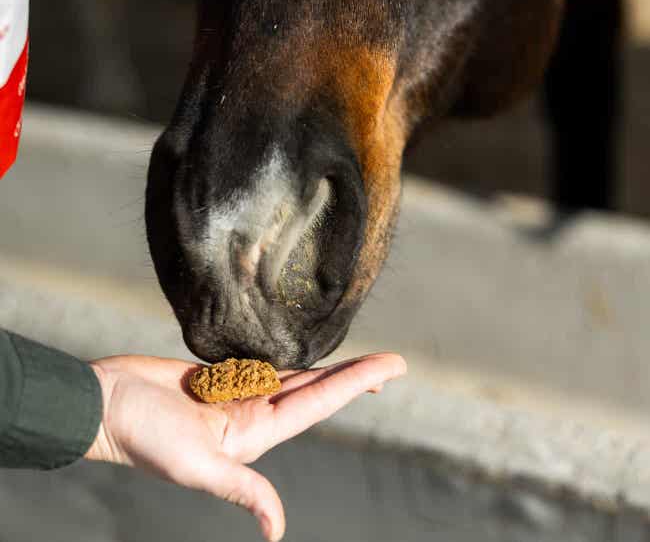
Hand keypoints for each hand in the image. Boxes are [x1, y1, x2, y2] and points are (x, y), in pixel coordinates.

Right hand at [85, 353, 406, 540]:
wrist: (106, 403)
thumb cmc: (144, 435)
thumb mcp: (195, 466)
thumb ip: (240, 489)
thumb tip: (276, 532)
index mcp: (254, 433)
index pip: (319, 402)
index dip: (357, 384)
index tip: (391, 370)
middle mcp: (253, 413)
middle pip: (315, 389)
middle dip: (354, 377)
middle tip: (393, 363)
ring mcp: (236, 393)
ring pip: (293, 375)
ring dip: (326, 367)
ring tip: (359, 359)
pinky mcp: (218, 375)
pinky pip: (262, 363)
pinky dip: (286, 355)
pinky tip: (304, 350)